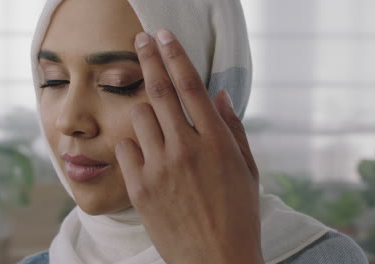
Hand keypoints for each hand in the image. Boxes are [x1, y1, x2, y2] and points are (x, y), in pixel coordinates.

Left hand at [115, 29, 262, 263]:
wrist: (217, 261)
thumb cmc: (238, 215)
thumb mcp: (247, 170)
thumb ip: (232, 128)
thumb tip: (219, 94)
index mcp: (216, 142)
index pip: (191, 86)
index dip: (175, 56)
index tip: (163, 36)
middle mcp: (186, 149)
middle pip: (159, 91)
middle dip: (148, 58)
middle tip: (141, 40)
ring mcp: (160, 168)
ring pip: (139, 116)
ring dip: (145, 111)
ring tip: (157, 124)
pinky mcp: (140, 188)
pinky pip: (127, 148)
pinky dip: (136, 144)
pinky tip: (148, 154)